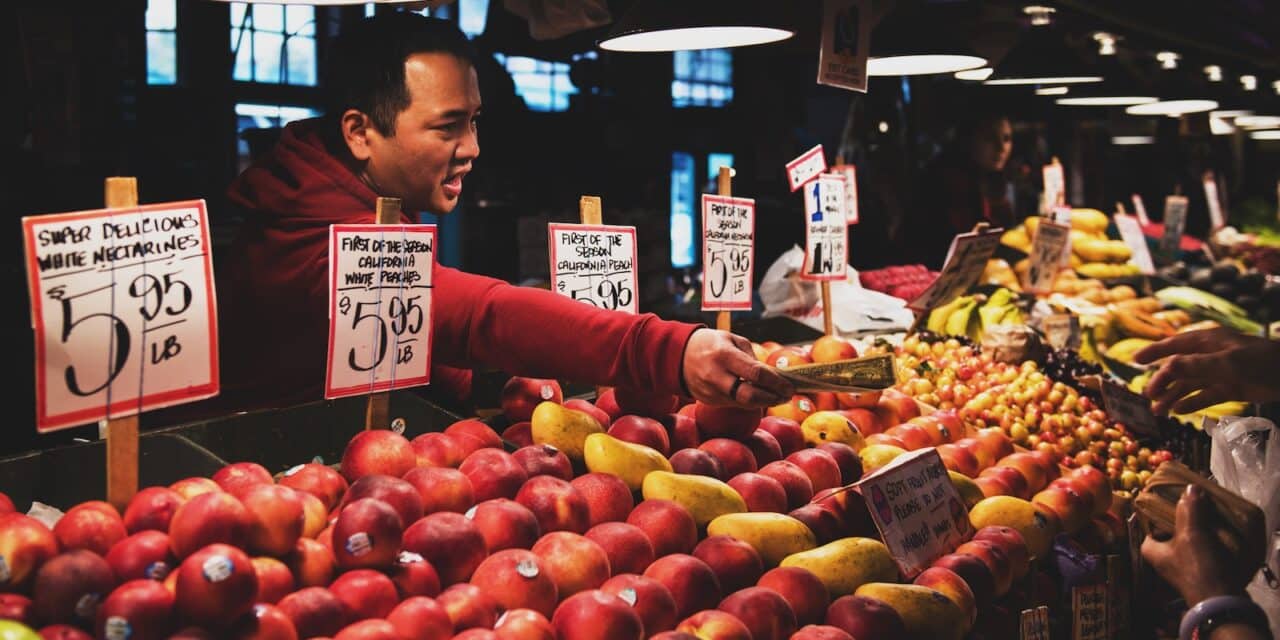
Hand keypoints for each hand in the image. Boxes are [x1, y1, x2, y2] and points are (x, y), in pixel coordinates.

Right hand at [682, 329, 792, 406]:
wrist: (678, 355)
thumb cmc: (711, 343)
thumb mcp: (731, 339)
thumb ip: (751, 356)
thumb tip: (771, 376)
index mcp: (724, 355)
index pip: (755, 373)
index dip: (776, 382)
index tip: (790, 386)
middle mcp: (716, 376)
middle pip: (749, 396)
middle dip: (772, 398)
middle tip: (786, 396)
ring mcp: (711, 391)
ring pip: (743, 404)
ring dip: (763, 402)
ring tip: (776, 396)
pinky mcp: (709, 401)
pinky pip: (734, 404)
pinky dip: (749, 402)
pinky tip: (758, 396)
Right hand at [1134, 328, 1279, 414]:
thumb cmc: (1262, 362)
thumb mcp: (1228, 362)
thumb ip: (1196, 365)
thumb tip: (1166, 367)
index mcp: (1208, 342)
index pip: (1174, 345)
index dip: (1154, 352)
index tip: (1134, 360)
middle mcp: (1210, 356)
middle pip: (1179, 368)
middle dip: (1162, 381)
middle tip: (1148, 396)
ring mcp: (1219, 372)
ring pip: (1189, 384)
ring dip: (1173, 396)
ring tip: (1158, 411)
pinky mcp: (1229, 388)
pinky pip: (1204, 396)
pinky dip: (1191, 403)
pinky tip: (1179, 412)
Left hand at [1141, 485, 1249, 604]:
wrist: (1220, 600)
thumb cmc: (1198, 566)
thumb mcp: (1191, 533)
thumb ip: (1189, 509)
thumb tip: (1190, 489)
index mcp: (1150, 548)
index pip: (1149, 520)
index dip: (1161, 507)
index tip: (1174, 495)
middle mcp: (1161, 557)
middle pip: (1170, 528)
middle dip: (1182, 515)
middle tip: (1195, 501)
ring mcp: (1179, 565)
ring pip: (1186, 537)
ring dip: (1197, 527)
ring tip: (1207, 511)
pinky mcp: (1197, 570)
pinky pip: (1200, 547)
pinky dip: (1207, 538)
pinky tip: (1216, 529)